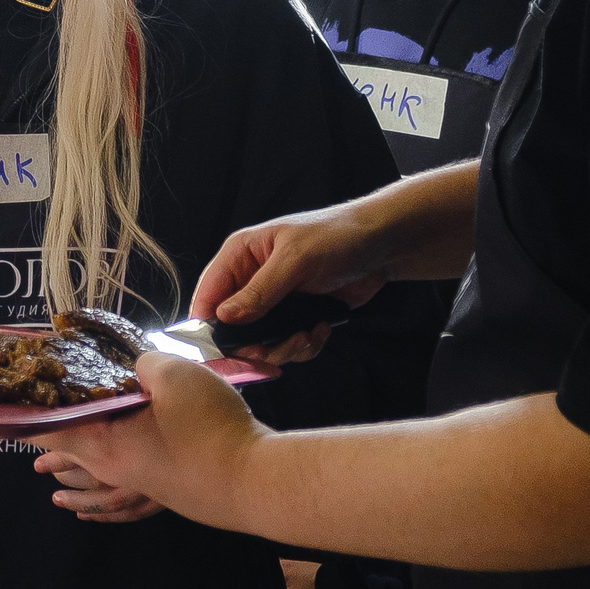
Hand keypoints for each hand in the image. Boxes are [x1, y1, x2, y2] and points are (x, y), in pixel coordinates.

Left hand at [29, 353, 263, 528]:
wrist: (257, 480)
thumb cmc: (209, 429)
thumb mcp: (173, 375)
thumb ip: (143, 363)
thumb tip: (134, 366)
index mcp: (105, 444)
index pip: (52, 431)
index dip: (27, 421)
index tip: (6, 415)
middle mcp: (118, 470)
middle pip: (73, 458)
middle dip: (51, 452)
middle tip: (30, 454)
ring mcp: (146, 486)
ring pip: (99, 485)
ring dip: (77, 484)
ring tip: (57, 492)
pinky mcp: (170, 493)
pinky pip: (127, 501)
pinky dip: (109, 508)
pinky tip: (107, 511)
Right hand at [191, 207, 387, 364]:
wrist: (382, 244)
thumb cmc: (336, 236)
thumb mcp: (294, 260)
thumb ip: (259, 291)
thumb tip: (223, 318)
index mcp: (240, 255)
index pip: (208, 295)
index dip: (208, 326)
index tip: (222, 352)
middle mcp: (251, 280)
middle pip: (232, 327)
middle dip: (255, 345)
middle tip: (278, 350)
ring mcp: (274, 301)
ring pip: (261, 342)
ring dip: (284, 348)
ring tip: (307, 336)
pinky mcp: (296, 316)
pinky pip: (287, 344)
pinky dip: (303, 346)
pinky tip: (321, 328)